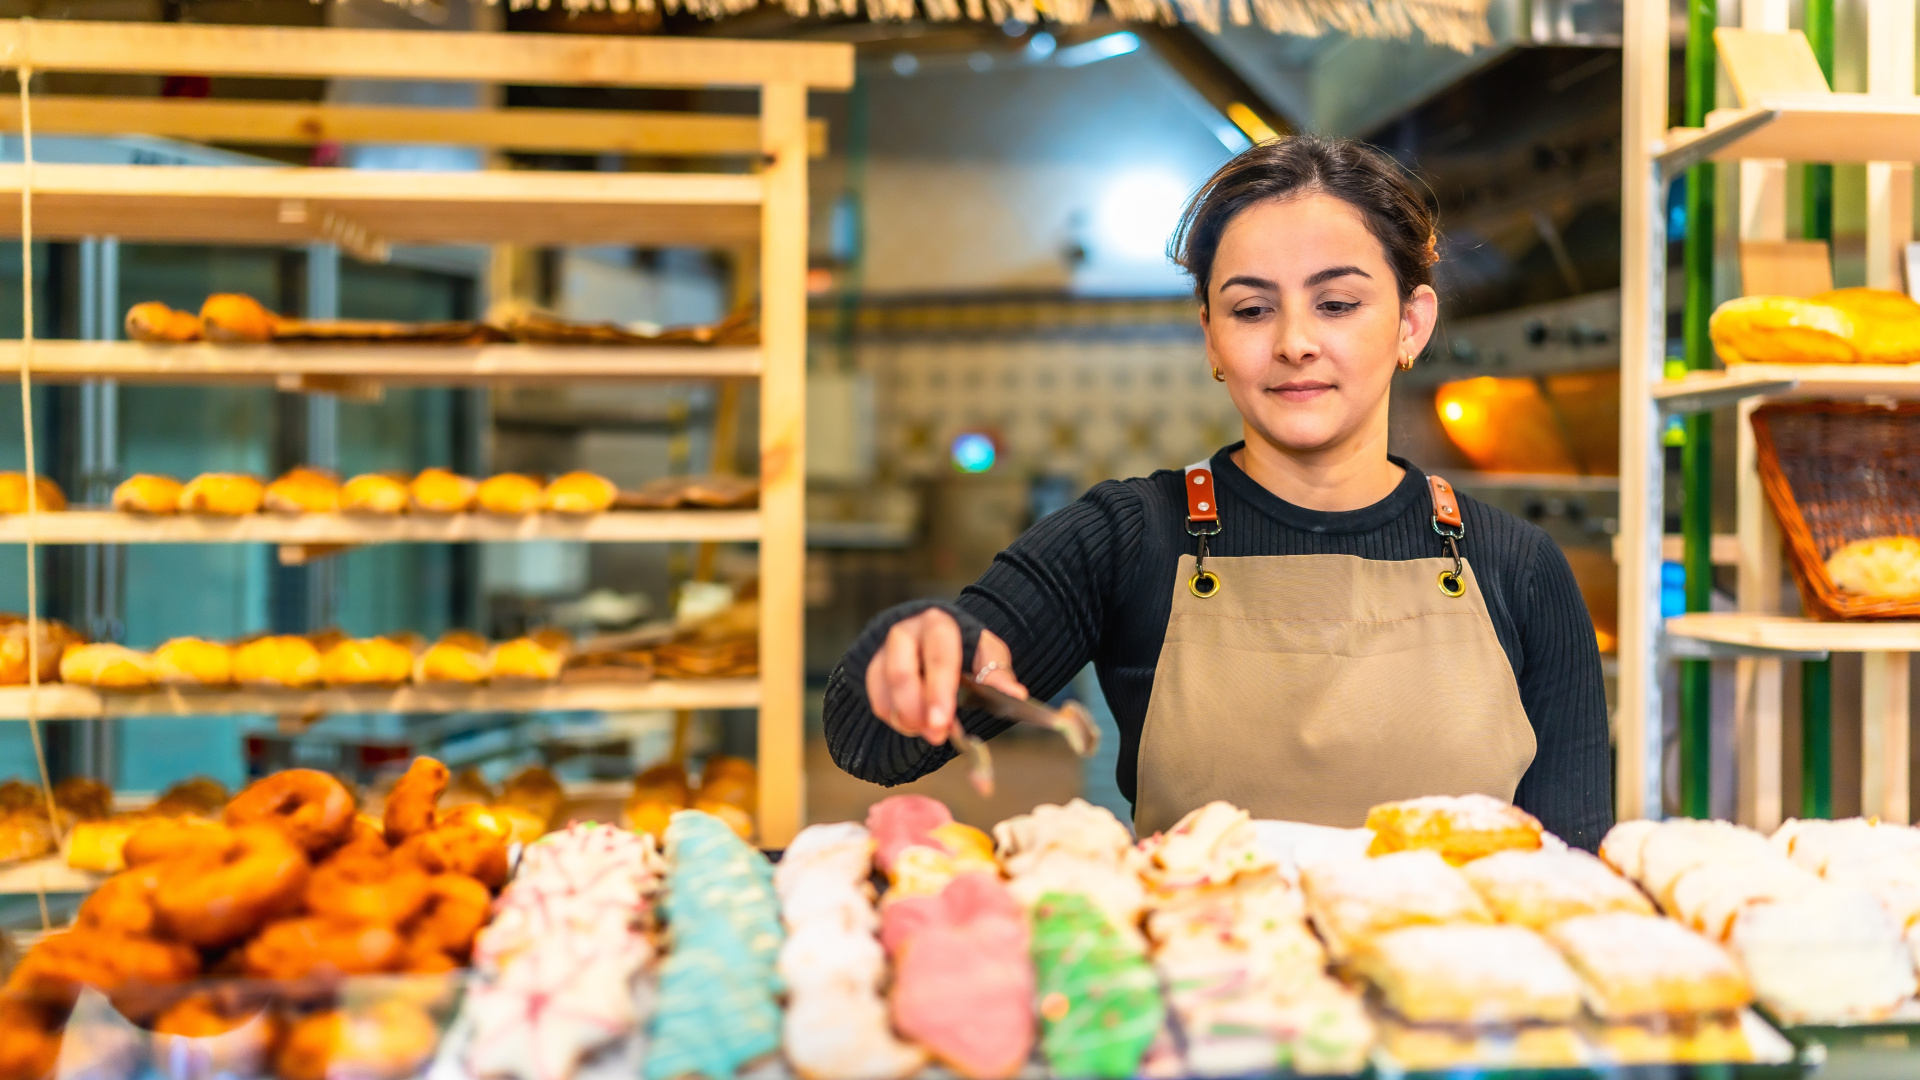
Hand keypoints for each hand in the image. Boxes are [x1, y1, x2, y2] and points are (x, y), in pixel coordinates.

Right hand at [865, 609, 1027, 745]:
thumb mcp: (987, 656)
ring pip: (885, 689)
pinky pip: (876, 700)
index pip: (938, 656)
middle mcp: (907, 631)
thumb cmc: (966, 650)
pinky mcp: (872, 669)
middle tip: (935, 737)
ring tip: (928, 732)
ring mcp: (884, 650)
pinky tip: (913, 724)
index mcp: (940, 624)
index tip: (942, 723)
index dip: (938, 691)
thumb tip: (1016, 694)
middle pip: (902, 672)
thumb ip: (998, 675)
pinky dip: (894, 718)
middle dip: (917, 710)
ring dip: (905, 718)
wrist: (934, 638)